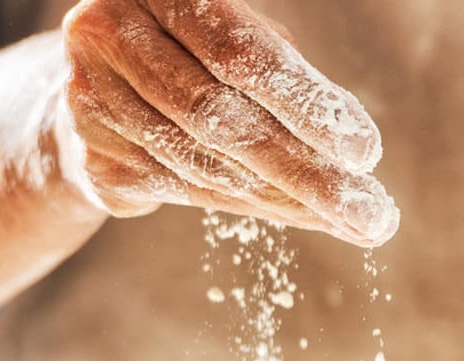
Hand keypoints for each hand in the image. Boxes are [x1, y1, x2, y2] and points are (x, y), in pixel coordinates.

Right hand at [51, 0, 396, 244]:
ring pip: (206, 164)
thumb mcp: (231, 36)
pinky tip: (303, 216)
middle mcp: (109, 35)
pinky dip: (253, 208)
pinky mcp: (94, 159)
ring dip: (290, 200)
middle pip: (222, 118)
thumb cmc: (190, 51)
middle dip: (308, 173)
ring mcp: (91, 100)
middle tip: (372, 213)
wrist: (92, 87)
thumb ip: (283, 75)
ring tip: (352, 220)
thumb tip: (354, 152)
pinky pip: (187, 191)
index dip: (306, 104)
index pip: (240, 53)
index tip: (366, 151)